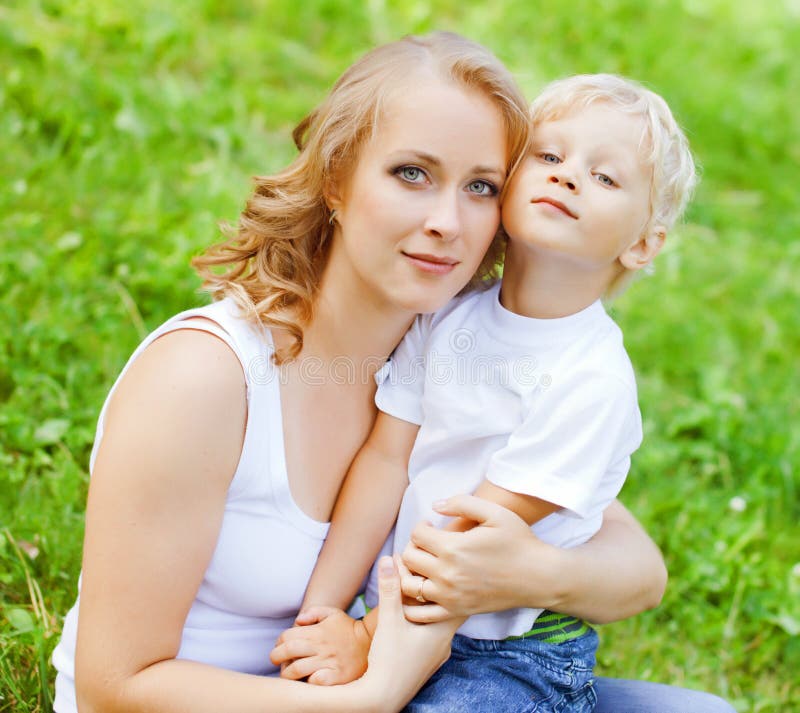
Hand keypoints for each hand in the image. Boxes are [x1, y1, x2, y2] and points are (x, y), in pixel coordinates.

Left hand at [269, 608, 370, 684]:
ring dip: (287, 673)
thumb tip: (298, 620)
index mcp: (317, 631)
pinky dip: (308, 682)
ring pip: (298, 669)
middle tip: (276, 661)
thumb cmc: (347, 628)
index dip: (278, 642)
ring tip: (288, 674)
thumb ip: (313, 612)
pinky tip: (307, 680)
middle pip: (289, 651)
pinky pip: (316, 682)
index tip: (279, 647)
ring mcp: (328, 662)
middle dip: (276, 657)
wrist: (371, 642)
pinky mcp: (337, 676)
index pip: (287, 636)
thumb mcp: (332, 613)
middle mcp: (321, 646)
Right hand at [358, 556, 455, 711]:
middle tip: (434, 575)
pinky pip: (430, 637)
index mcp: (443, 631)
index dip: (455, 583)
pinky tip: (412, 619)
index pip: (459, 600)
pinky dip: (425, 624)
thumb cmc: (389, 661)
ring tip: (421, 594)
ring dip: (431, 609)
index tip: (450, 569)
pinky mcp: (425, 664)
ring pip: (439, 625)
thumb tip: (389, 558)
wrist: (381, 699)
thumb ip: (390, 588)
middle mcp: (445, 644)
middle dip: (440, 593)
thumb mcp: (389, 620)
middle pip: (448, 611)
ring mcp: (436, 656)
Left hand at [400, 495, 562, 621]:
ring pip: (410, 586)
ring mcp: (450, 596)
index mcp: (453, 548)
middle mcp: (447, 574)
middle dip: (413, 546)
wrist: (539, 577)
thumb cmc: (518, 541)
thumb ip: (462, 503)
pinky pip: (421, 612)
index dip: (421, 526)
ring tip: (425, 564)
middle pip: (409, 559)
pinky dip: (414, 602)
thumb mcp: (494, 512)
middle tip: (427, 543)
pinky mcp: (457, 611)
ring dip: (411, 572)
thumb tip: (435, 506)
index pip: (417, 535)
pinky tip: (426, 587)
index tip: (432, 526)